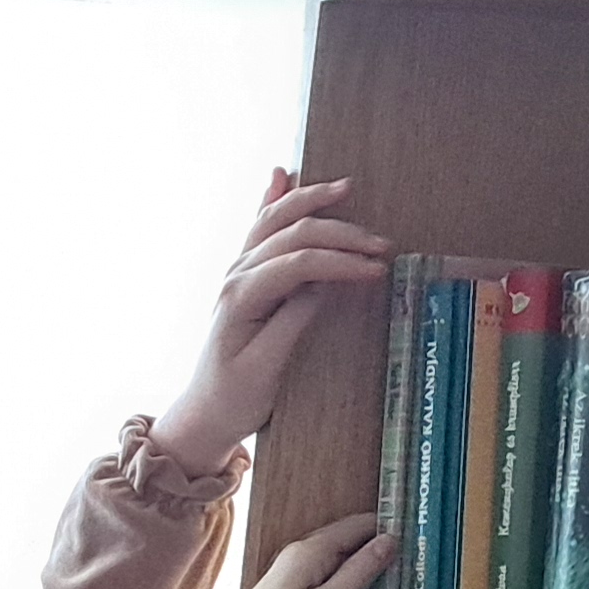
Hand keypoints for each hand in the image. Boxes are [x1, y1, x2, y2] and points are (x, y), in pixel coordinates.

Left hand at [150, 173, 391, 467]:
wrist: (205, 414)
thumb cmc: (237, 398)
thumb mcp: (269, 368)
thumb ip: (294, 321)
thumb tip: (325, 284)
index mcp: (242, 296)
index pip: (300, 263)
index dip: (341, 262)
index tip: (378, 270)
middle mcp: (236, 275)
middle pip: (293, 234)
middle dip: (341, 233)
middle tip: (383, 245)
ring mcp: (238, 272)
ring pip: (275, 220)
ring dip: (311, 202)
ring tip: (346, 187)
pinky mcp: (245, 277)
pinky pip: (260, 228)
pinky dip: (273, 200)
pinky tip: (282, 175)